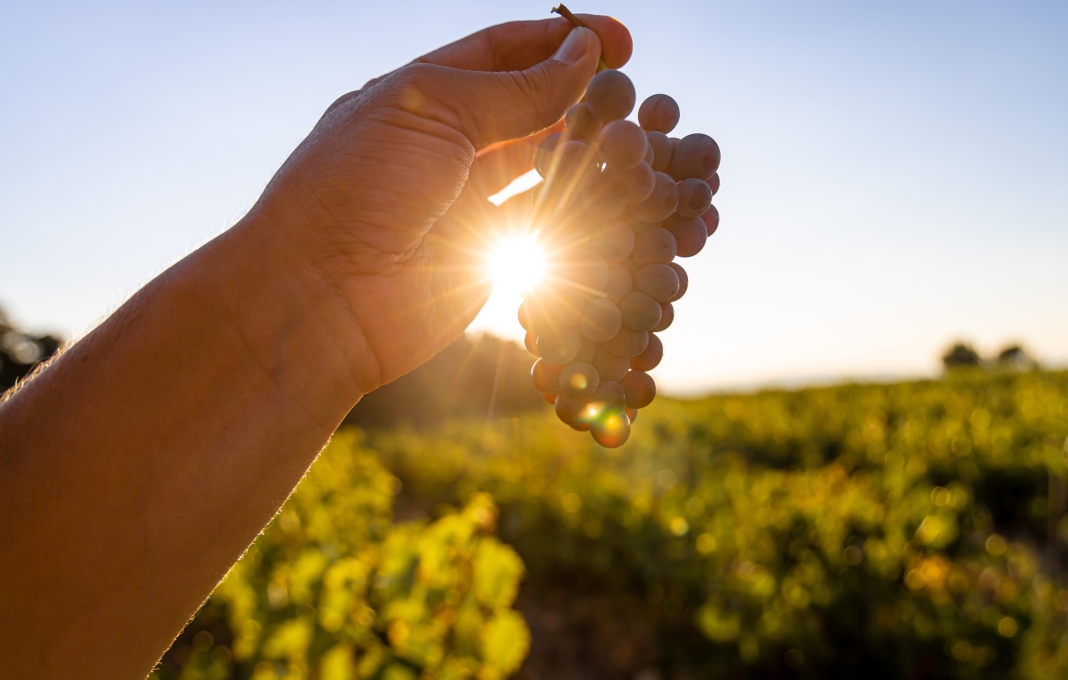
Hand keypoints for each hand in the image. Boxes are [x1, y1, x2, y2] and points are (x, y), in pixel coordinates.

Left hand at [243, 16, 631, 391]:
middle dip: (581, 95)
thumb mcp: (433, 110)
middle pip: (528, 105)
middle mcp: (444, 143)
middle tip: (635, 93)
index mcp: (419, 93)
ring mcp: (465, 198)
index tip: (620, 40)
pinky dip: (581, 204)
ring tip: (636, 142)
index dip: (561, 41)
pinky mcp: (485, 251)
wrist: (322, 298)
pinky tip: (617, 192)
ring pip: (542, 162)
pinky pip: (544, 218)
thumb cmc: (358, 188)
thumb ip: (514, 89)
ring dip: (587, 150)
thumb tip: (582, 55)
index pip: (501, 52)